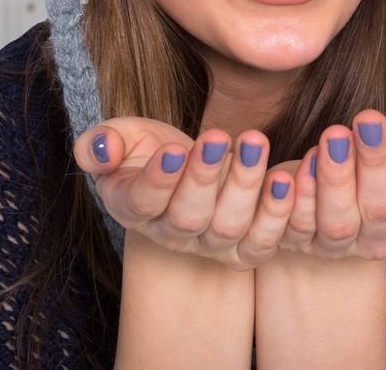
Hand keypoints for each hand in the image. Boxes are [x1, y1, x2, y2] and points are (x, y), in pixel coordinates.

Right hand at [73, 117, 299, 270]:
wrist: (188, 171)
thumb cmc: (149, 151)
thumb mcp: (120, 138)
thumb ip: (101, 144)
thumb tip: (99, 148)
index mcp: (134, 208)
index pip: (141, 202)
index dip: (156, 180)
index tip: (172, 150)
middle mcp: (172, 236)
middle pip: (187, 218)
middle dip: (203, 177)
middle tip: (217, 136)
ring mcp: (210, 246)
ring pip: (228, 227)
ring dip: (244, 186)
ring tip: (255, 143)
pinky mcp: (245, 250)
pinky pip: (263, 242)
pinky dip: (278, 214)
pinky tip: (286, 178)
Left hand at [272, 108, 385, 260]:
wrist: (338, 167)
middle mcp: (381, 241)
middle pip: (380, 210)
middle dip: (374, 163)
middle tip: (366, 119)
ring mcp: (338, 246)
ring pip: (337, 222)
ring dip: (335, 178)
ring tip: (333, 135)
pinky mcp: (298, 240)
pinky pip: (295, 226)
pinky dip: (294, 198)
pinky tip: (294, 167)